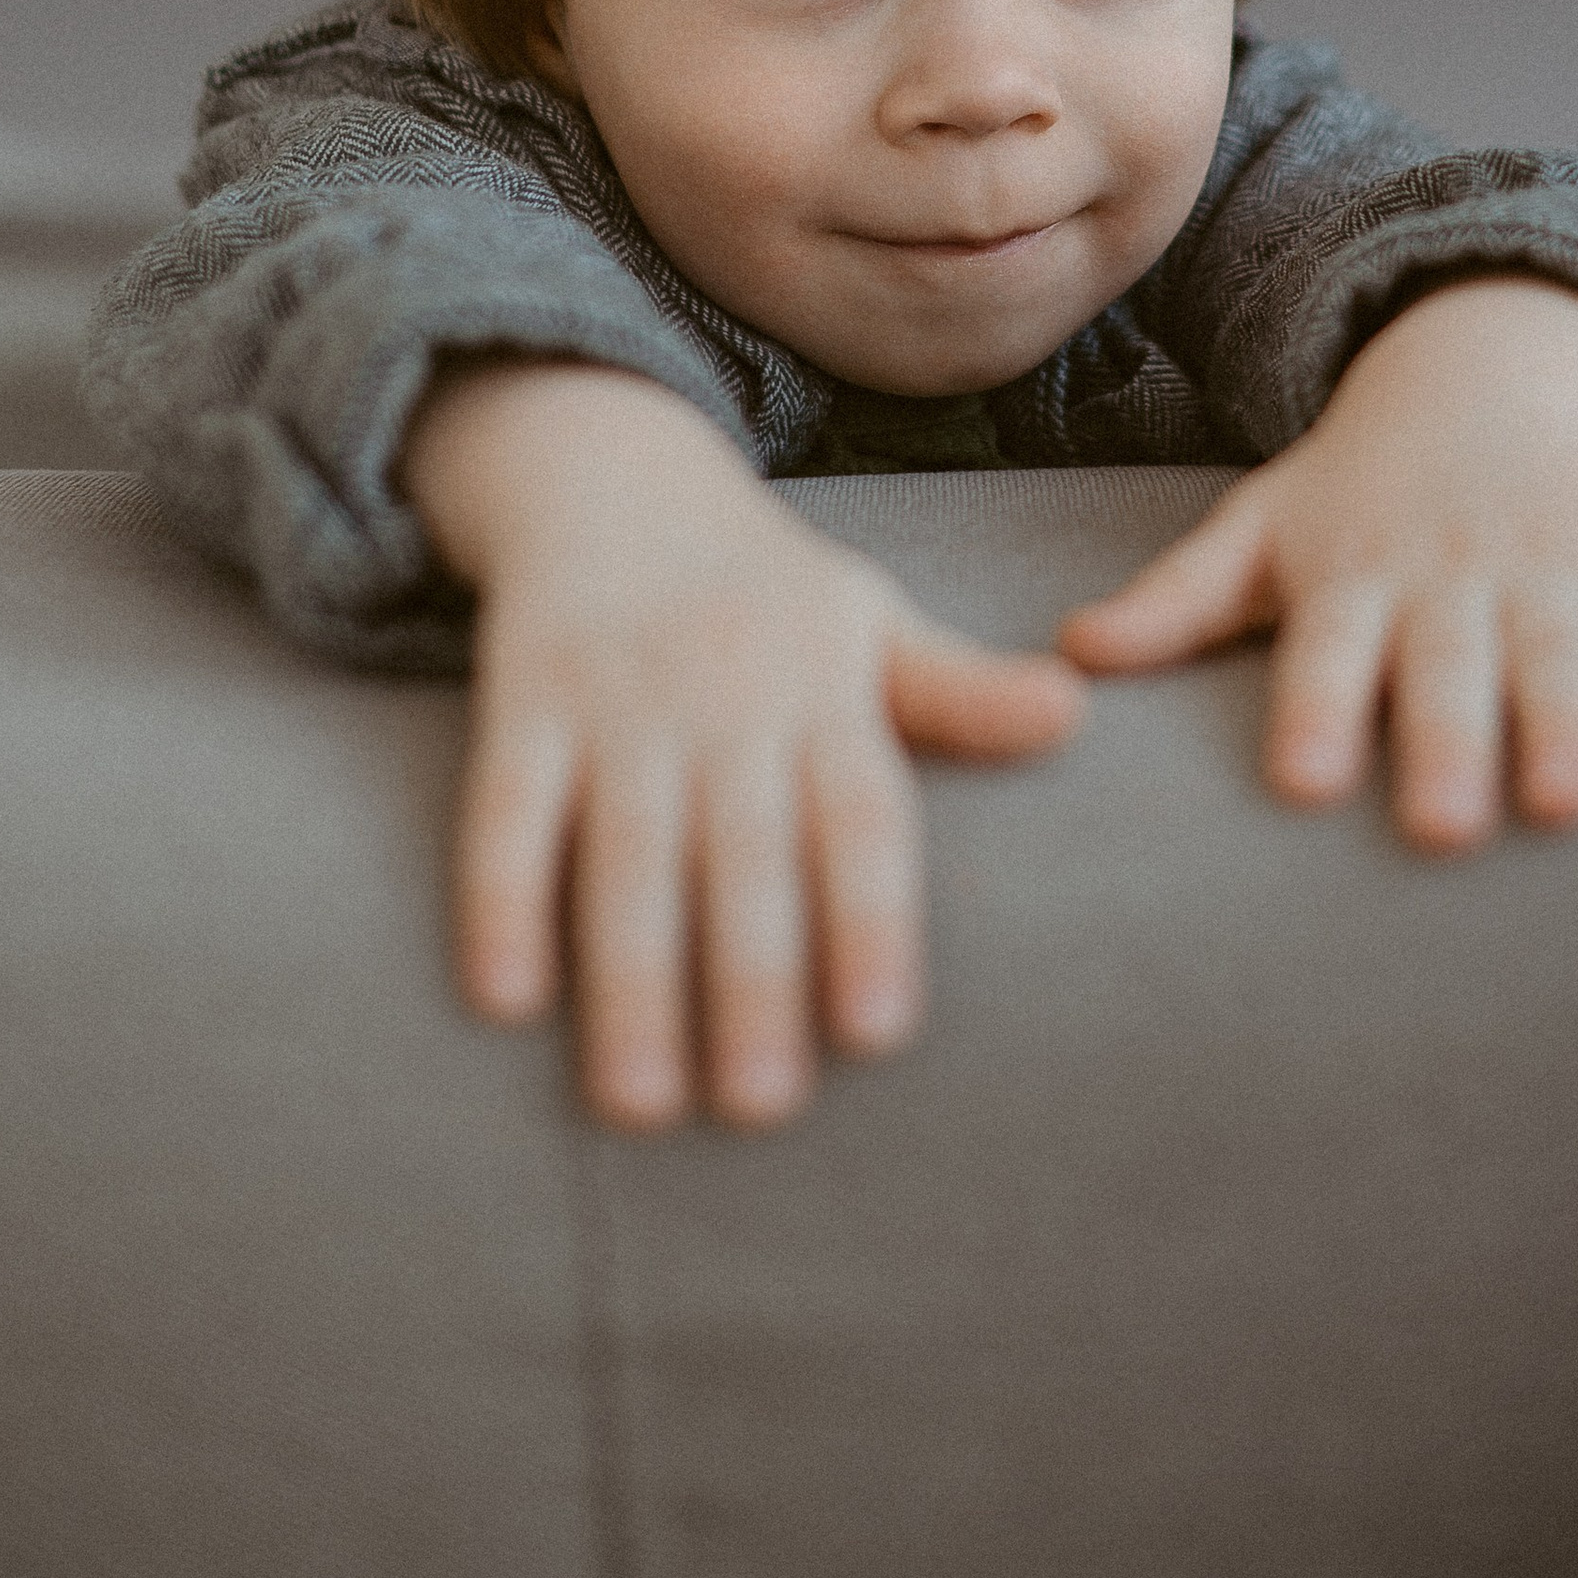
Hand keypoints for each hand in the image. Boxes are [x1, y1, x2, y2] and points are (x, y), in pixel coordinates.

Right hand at [403, 361, 1085, 1129]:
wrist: (611, 470)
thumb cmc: (762, 585)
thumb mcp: (871, 622)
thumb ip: (960, 693)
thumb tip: (1075, 713)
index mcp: (823, 683)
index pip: (859, 816)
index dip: (870, 920)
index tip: (878, 1032)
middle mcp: (725, 692)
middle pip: (745, 852)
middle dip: (752, 980)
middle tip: (760, 1107)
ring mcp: (619, 697)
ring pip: (628, 850)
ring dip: (633, 977)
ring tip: (641, 1103)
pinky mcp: (524, 698)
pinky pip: (508, 808)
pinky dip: (502, 899)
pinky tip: (506, 1001)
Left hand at [1058, 279, 1577, 846]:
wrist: (1475, 369)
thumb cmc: (1350, 489)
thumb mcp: (1259, 530)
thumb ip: (1176, 600)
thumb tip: (1067, 655)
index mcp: (1347, 573)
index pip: (1324, 648)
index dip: (1315, 707)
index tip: (1301, 780)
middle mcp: (1440, 574)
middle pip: (1440, 665)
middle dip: (1442, 740)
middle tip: (1438, 828)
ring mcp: (1532, 567)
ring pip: (1550, 651)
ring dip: (1561, 722)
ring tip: (1566, 802)